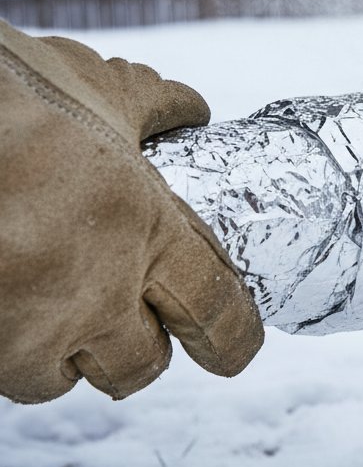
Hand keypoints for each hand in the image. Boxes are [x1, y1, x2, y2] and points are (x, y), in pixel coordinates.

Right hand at [0, 21, 262, 402]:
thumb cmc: (8, 95)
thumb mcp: (96, 86)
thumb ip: (152, 106)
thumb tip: (190, 108)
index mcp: (145, 229)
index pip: (215, 310)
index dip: (233, 339)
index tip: (236, 351)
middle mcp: (93, 292)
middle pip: (140, 366)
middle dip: (139, 351)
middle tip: (129, 323)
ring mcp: (22, 327)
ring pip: (59, 380)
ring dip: (64, 354)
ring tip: (54, 312)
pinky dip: (6, 346)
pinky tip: (7, 301)